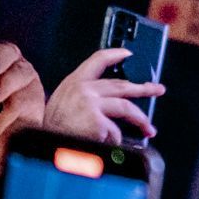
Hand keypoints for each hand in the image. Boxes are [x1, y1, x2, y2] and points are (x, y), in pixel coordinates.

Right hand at [44, 48, 165, 142]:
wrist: (41, 144)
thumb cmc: (51, 129)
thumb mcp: (61, 103)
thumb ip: (82, 96)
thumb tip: (111, 100)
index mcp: (73, 82)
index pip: (97, 60)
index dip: (115, 54)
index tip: (128, 53)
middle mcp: (84, 89)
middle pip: (121, 85)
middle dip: (143, 89)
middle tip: (157, 90)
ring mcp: (91, 103)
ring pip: (126, 107)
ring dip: (141, 119)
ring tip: (149, 129)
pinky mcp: (97, 121)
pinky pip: (115, 132)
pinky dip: (114, 141)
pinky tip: (108, 145)